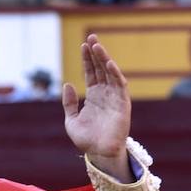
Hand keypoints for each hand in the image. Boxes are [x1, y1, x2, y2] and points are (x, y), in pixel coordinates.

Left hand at [61, 34, 131, 179]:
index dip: (87, 59)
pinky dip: (115, 74)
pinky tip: (109, 64)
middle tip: (91, 36)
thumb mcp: (71, 120)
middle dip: (96, 53)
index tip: (83, 45)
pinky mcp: (123, 104)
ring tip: (97, 46)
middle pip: (101, 69)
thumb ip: (69, 103)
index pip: (91, 73)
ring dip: (105, 59)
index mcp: (94, 96)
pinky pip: (120, 86)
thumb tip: (68, 83)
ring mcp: (115, 98)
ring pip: (110, 73)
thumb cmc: (86, 140)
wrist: (99, 154)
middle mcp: (105, 94)